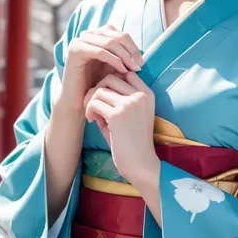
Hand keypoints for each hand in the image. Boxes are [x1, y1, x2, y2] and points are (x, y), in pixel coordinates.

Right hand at [58, 24, 144, 111]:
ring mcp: (80, 40)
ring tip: (133, 69)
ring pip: (110, 42)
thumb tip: (142, 55)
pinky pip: (100, 51)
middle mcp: (88, 34)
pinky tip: (122, 70)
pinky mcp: (75, 50)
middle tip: (139, 66)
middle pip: (116, 35)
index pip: (121, 34)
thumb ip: (125, 57)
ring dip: (125, 55)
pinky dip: (114, 60)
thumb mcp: (115, 67)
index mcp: (98, 35)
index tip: (142, 63)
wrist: (79, 100)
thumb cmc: (98, 85)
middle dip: (131, 51)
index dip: (133, 47)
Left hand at [83, 71, 159, 185]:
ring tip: (92, 115)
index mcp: (147, 94)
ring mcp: (130, 103)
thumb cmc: (132, 142)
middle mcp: (141, 95)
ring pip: (100, 89)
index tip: (105, 97)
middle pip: (110, 77)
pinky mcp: (118, 115)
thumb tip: (97, 86)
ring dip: (91, 101)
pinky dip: (89, 110)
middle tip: (93, 105)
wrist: (141, 164)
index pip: (126, 73)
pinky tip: (91, 121)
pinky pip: (95, 102)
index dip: (111, 82)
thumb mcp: (130, 115)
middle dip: (97, 89)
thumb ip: (118, 99)